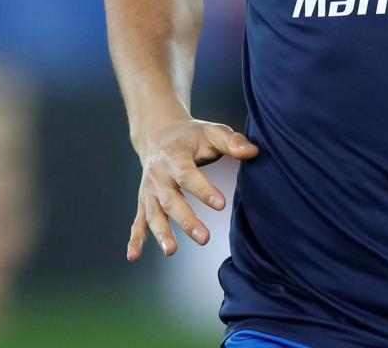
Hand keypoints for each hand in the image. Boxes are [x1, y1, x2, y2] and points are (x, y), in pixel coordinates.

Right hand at [126, 117, 258, 259]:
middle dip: (186, 220)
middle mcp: (158, 175)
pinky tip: (133, 256)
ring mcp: (148, 190)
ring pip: (154, 213)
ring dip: (161, 233)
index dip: (204, 190)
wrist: (158, 134)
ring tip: (171, 251)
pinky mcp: (144, 201)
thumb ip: (232, 141)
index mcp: (174, 156)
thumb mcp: (211, 132)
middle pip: (171, 200)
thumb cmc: (191, 136)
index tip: (221, 204)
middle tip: (204, 238)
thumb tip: (253, 151)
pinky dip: (135, 239)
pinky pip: (138, 221)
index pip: (188, 175)